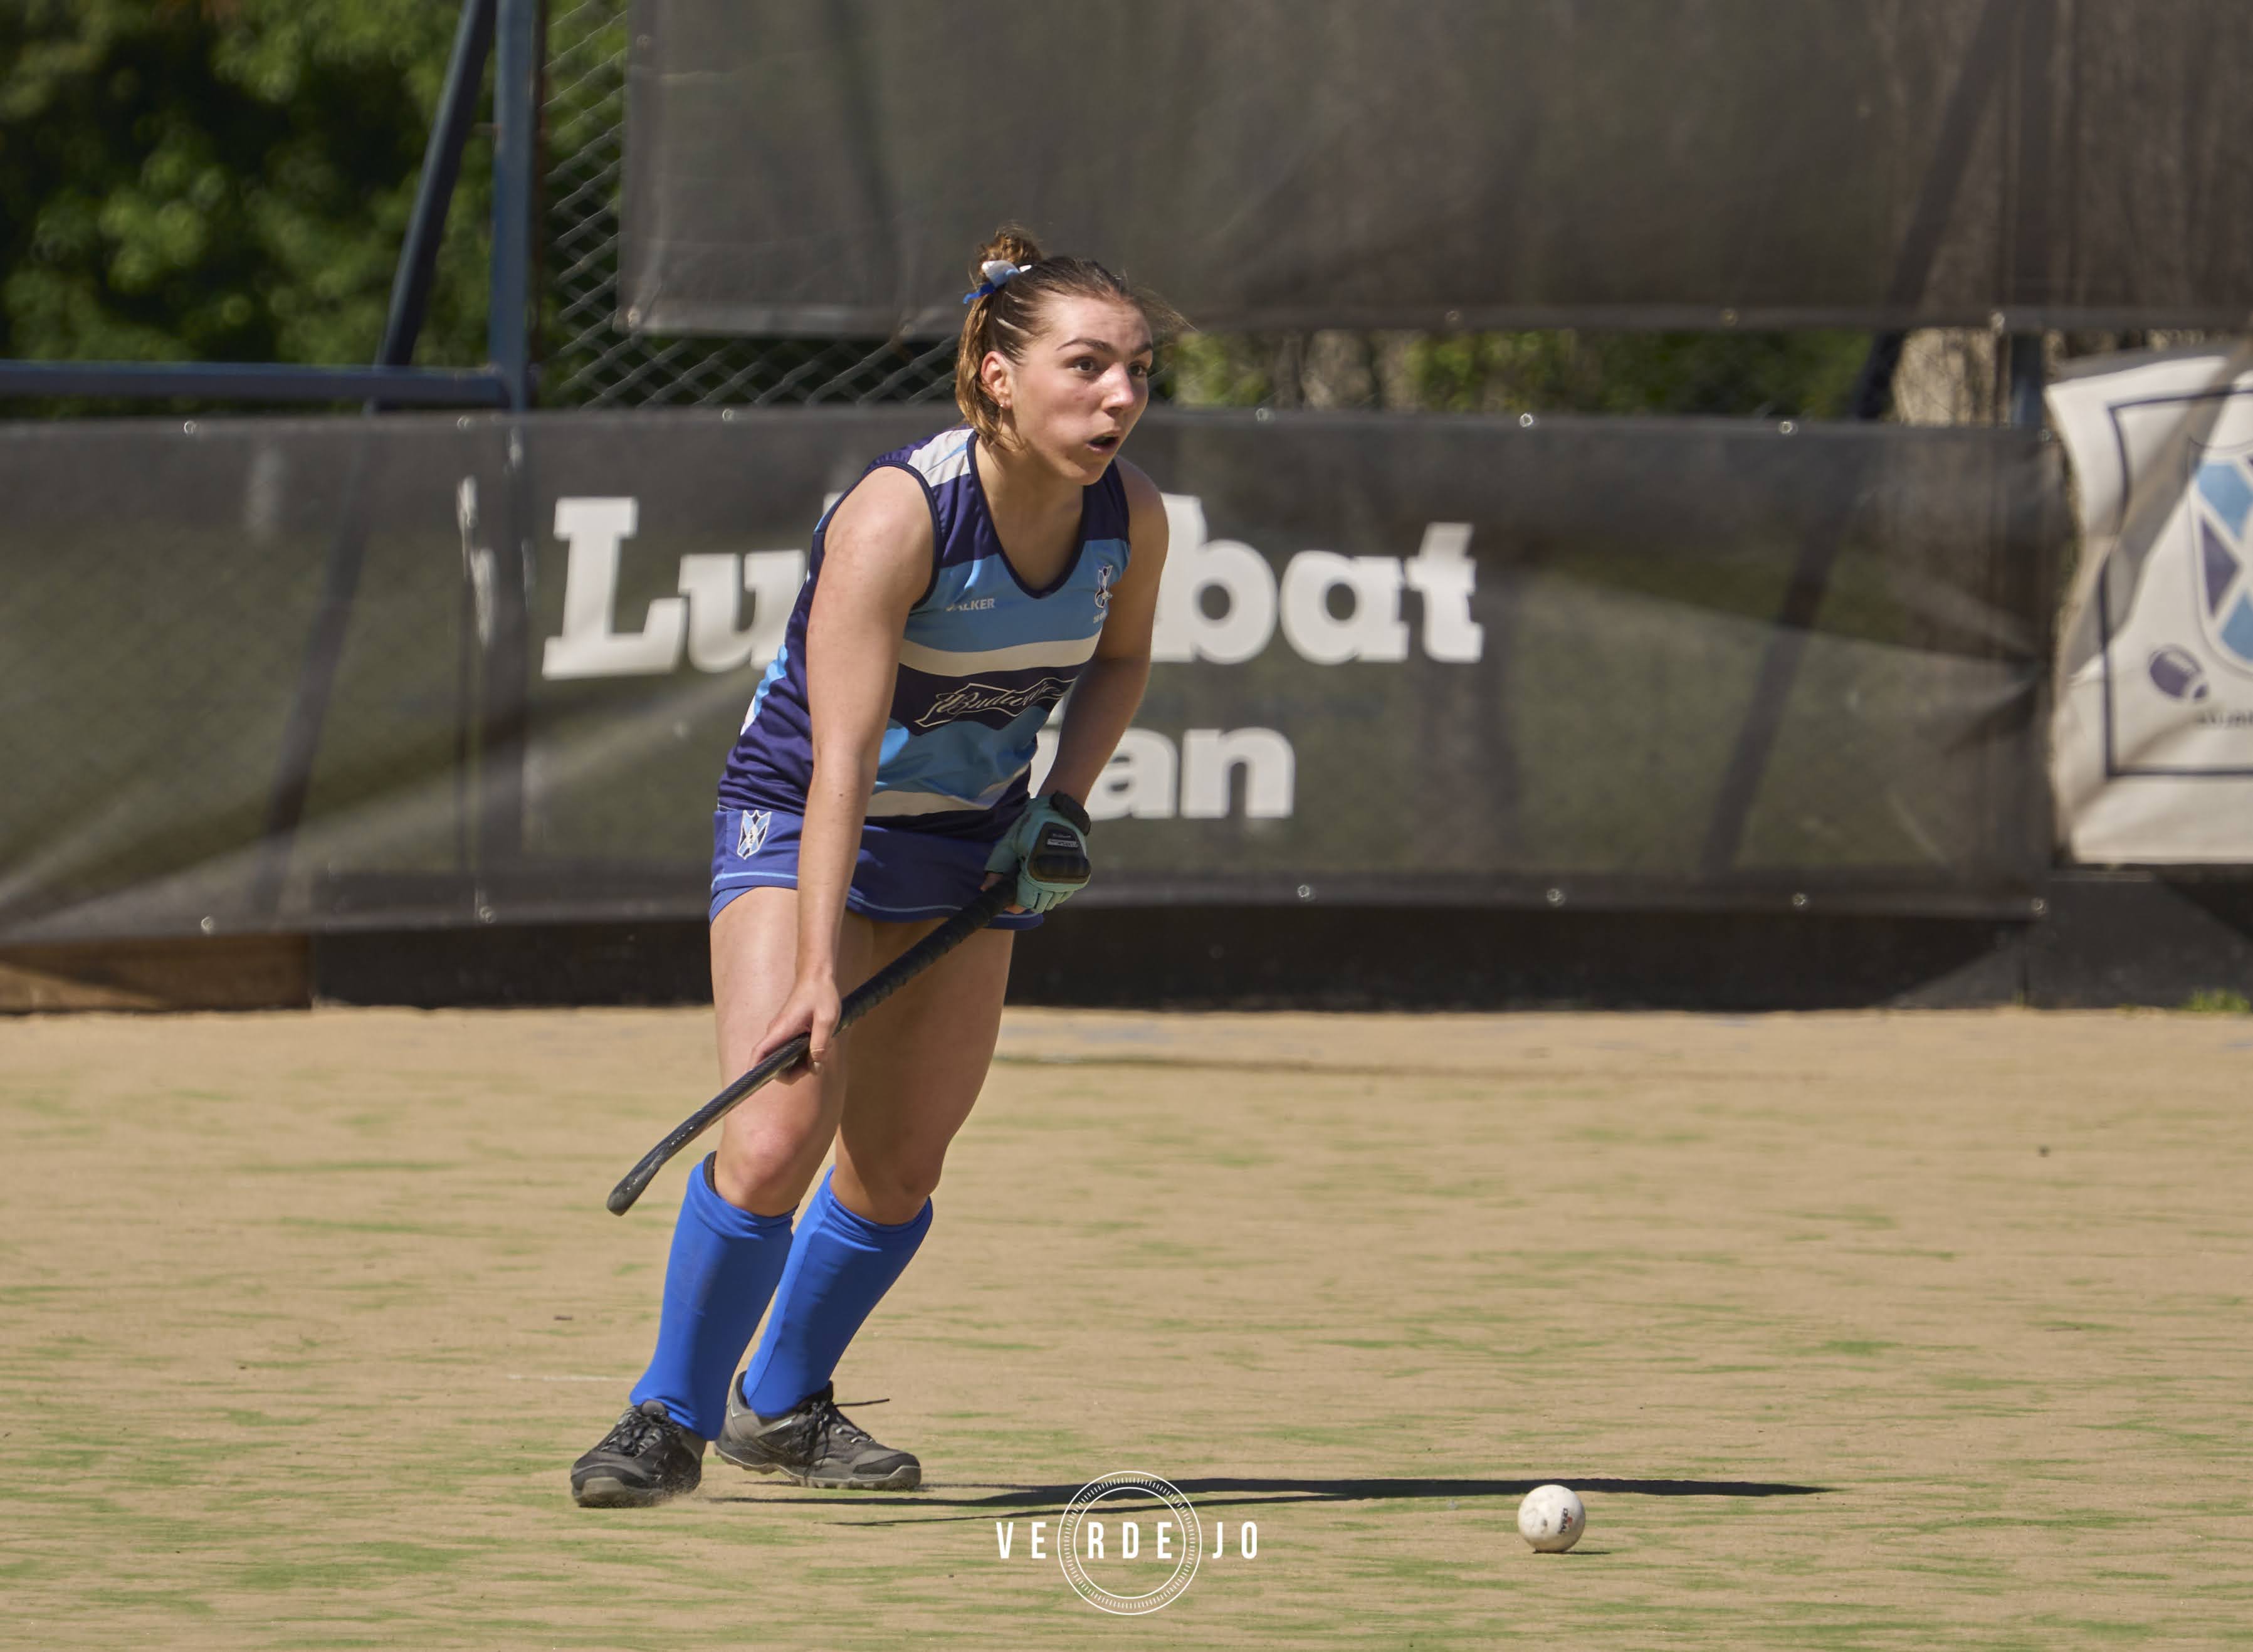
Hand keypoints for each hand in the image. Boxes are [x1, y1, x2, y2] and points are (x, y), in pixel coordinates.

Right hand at [750, 971, 843, 1074]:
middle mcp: (777, 1033)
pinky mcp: (788, 1033)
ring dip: (802, 1064)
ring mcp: (781, 1033)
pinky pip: (790, 1052)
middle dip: (794, 1072)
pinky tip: (818, 1044)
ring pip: (784, 1060)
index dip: (755, 1071)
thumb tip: (815, 1065)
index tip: (755, 1085)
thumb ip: (821, 1043)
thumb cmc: (822, 994)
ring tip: (821, 1050)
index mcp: (781, 1029)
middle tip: (816, 1063)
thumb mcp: (827, 1019)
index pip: (759, 1053)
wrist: (817, 976)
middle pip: (774, 1064)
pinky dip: (803, 1055)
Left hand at [983, 793, 1092, 913]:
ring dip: (1043, 895)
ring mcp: (1069, 879)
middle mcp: (1054, 881)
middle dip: (1028, 898)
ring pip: (1053, 901)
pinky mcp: (1080, 875)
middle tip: (1023, 882)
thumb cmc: (1031, 825)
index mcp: (1034, 873)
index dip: (1014, 903)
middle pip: (1039, 905)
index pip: (1023, 904)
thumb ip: (997, 867)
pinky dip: (1056, 890)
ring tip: (1036, 877)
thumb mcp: (1009, 843)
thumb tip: (985, 889)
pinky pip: (1065, 894)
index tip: (1010, 896)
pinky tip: (1048, 876)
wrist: (1060, 812)